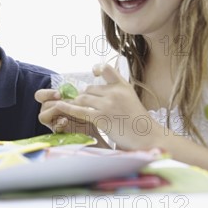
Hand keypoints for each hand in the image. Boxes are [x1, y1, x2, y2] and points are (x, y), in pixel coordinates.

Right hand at [35, 88, 98, 137]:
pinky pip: (53, 128)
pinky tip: (65, 121)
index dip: (47, 94)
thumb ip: (72, 95)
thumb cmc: (85, 110)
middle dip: (55, 103)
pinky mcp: (58, 132)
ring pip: (43, 116)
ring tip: (66, 112)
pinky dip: (59, 124)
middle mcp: (48, 111)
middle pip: (44, 105)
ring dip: (54, 112)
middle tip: (65, 104)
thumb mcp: (79, 100)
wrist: (94, 126)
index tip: (59, 95)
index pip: (40, 95)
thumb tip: (70, 92)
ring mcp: (51, 122)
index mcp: (51, 101)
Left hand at [45, 65, 162, 149]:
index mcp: (123, 86)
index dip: (98, 68)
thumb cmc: (139, 123)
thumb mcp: (131, 100)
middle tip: (83, 106)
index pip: (107, 69)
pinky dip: (67, 108)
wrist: (149, 138)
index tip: (94, 72)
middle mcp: (115, 92)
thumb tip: (95, 93)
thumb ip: (117, 94)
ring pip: (83, 98)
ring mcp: (108, 105)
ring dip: (77, 103)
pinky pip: (79, 111)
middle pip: (89, 89)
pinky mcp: (101, 118)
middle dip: (84, 96)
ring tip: (77, 110)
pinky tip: (58, 106)